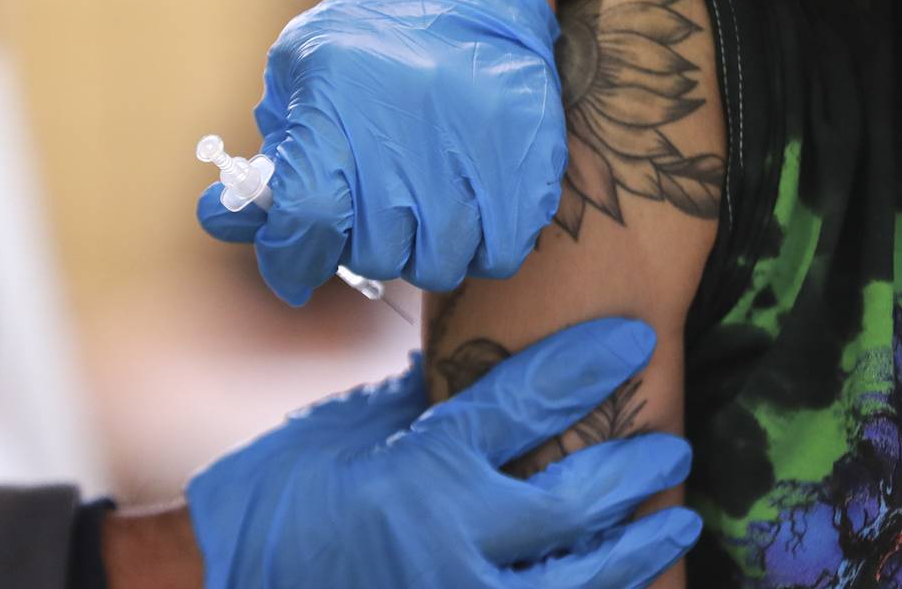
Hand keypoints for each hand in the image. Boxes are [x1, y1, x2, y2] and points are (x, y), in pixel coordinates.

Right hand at [186, 318, 700, 588]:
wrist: (222, 581)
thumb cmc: (283, 498)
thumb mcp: (350, 431)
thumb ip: (427, 397)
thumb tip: (484, 346)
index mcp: (426, 466)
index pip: (528, 401)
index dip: (588, 364)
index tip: (634, 337)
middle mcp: (453, 537)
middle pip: (576, 499)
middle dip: (635, 467)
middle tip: (672, 444)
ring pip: (581, 579)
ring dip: (640, 546)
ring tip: (679, 517)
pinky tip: (634, 584)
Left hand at [197, 0, 565, 303]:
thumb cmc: (374, 36)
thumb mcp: (302, 67)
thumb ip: (270, 149)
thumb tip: (221, 218)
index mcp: (340, 107)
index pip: (309, 222)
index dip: (293, 258)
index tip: (295, 261)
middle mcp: (409, 136)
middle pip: (378, 251)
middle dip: (364, 243)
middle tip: (372, 209)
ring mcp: (478, 155)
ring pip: (441, 262)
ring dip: (424, 249)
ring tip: (423, 207)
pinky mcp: (532, 167)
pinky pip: (502, 253)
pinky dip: (481, 247)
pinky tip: (469, 211)